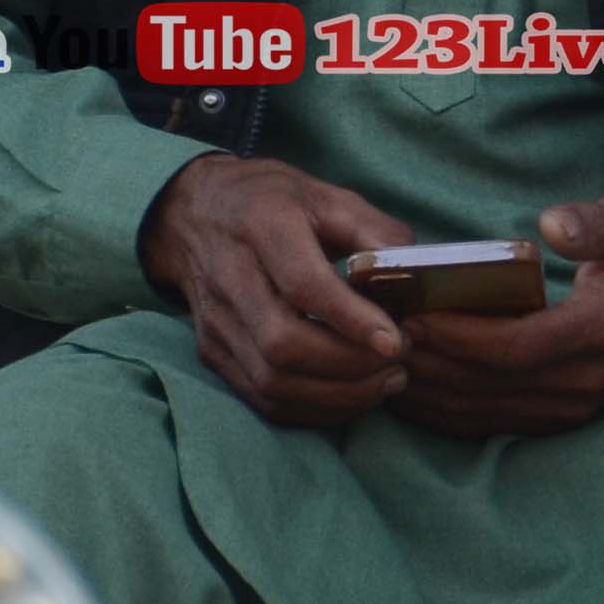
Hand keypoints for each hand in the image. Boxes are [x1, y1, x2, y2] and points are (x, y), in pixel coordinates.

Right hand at [140, 155, 408, 431]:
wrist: (191, 213)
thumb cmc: (272, 201)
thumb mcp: (326, 195)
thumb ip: (372, 230)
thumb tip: (412, 273)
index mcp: (263, 226)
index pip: (303, 284)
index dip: (351, 319)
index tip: (396, 340)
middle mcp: (230, 277)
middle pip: (283, 344)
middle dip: (350, 365)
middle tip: (399, 362)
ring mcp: (216, 321)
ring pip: (272, 380)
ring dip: (336, 394)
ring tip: (385, 381)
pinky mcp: (212, 351)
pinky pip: (261, 398)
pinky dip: (311, 407)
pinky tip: (350, 395)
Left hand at [391, 200, 603, 440]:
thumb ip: (595, 223)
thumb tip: (550, 224)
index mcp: (600, 329)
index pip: (512, 347)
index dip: (457, 338)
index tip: (411, 316)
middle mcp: (584, 379)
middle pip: (486, 385)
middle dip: (427, 363)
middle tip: (377, 334)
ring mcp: (574, 407)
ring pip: (482, 412)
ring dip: (428, 392)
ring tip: (382, 360)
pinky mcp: (564, 418)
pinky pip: (493, 424)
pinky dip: (447, 412)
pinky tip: (413, 390)